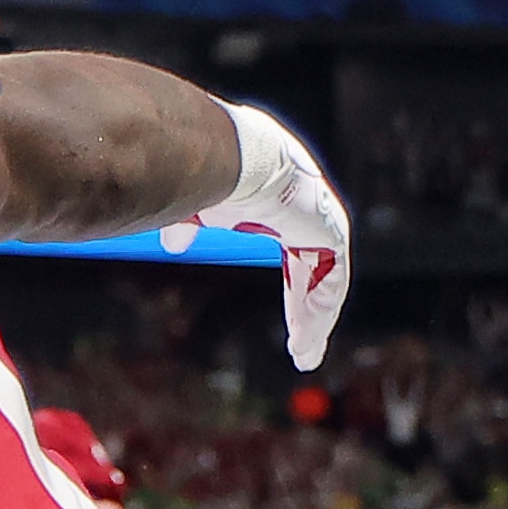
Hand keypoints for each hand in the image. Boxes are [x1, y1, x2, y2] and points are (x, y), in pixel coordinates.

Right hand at [160, 104, 349, 372]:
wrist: (233, 155)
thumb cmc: (210, 171)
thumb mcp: (195, 207)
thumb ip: (188, 224)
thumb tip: (175, 243)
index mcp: (284, 200)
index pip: (296, 251)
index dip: (294, 287)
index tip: (292, 319)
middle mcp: (309, 208)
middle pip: (314, 270)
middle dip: (308, 310)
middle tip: (303, 346)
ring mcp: (324, 218)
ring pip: (327, 281)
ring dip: (314, 319)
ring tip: (304, 354)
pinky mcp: (331, 230)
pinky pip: (332, 282)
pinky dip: (320, 311)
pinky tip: (307, 338)